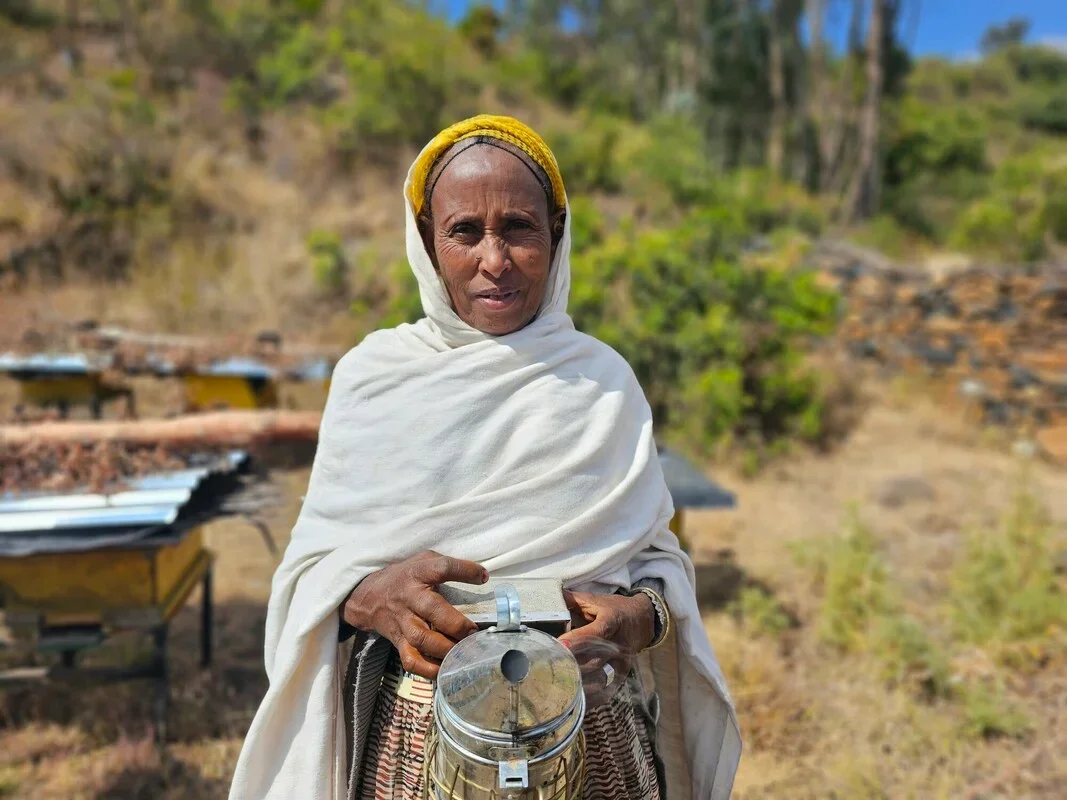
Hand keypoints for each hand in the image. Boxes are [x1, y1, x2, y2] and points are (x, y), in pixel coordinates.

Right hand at [341, 551, 487, 679]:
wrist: (369, 596)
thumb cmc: (405, 577)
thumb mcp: (423, 560)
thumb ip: (448, 565)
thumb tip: (482, 577)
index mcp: (418, 573)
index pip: (441, 568)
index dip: (463, 571)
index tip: (482, 577)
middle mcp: (409, 597)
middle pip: (432, 610)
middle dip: (456, 624)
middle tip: (474, 631)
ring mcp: (402, 621)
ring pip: (422, 638)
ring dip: (445, 648)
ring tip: (464, 651)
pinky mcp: (398, 641)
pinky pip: (411, 660)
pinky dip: (428, 669)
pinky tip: (445, 668)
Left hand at [558, 590, 654, 707]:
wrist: (643, 620)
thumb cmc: (614, 609)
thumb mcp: (596, 600)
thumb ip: (572, 599)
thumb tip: (547, 598)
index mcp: (611, 622)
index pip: (593, 633)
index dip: (577, 640)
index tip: (559, 646)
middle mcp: (618, 644)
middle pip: (594, 658)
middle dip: (572, 665)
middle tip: (548, 671)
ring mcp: (622, 661)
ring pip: (600, 676)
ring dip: (580, 683)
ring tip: (558, 689)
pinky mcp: (623, 673)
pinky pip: (608, 688)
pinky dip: (594, 698)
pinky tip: (578, 704)